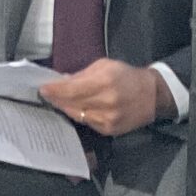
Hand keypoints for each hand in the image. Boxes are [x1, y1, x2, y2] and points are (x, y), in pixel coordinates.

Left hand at [40, 59, 169, 138]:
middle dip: (57, 100)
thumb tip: (63, 81)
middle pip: (72, 104)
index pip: (72, 88)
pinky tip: (75, 110)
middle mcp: (106, 102)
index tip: (43, 89)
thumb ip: (83, 74)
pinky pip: (87, 123)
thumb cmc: (127, 76)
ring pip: (77, 115)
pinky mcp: (109, 130)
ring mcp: (108, 118)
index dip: (55, 90)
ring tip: (57, 102)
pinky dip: (79, 116)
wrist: (152, 96)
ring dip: (65, 109)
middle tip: (46, 95)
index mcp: (105, 81)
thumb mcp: (106, 66)